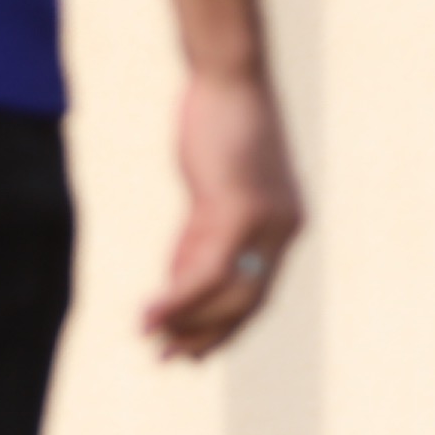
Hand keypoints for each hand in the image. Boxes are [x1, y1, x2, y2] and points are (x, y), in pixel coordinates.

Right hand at [140, 62, 301, 361]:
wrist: (229, 75)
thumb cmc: (218, 121)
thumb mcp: (213, 187)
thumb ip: (203, 232)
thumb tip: (180, 276)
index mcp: (285, 225)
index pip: (258, 289)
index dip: (226, 323)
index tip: (194, 347)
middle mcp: (285, 229)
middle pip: (249, 301)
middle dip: (209, 334)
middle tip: (171, 359)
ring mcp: (267, 222)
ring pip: (228, 294)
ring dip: (188, 323)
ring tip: (152, 342)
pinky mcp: (239, 211)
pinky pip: (206, 271)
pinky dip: (176, 299)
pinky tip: (148, 315)